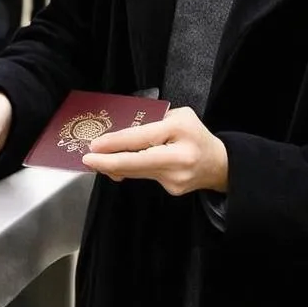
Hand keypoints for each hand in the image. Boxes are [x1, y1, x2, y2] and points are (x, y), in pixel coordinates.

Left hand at [81, 106, 227, 195]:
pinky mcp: (172, 190)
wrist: (219, 164)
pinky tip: (119, 165)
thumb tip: (121, 129)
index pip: (141, 138)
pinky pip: (145, 178)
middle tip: (87, 159)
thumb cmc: (195, 134)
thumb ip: (152, 120)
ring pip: (136, 172)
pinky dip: (131, 171)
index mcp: (180, 131)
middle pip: (136, 162)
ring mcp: (176, 178)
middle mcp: (179, 157)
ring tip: (98, 160)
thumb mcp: (178, 116)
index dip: (115, 143)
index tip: (95, 145)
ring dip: (114, 166)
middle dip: (107, 162)